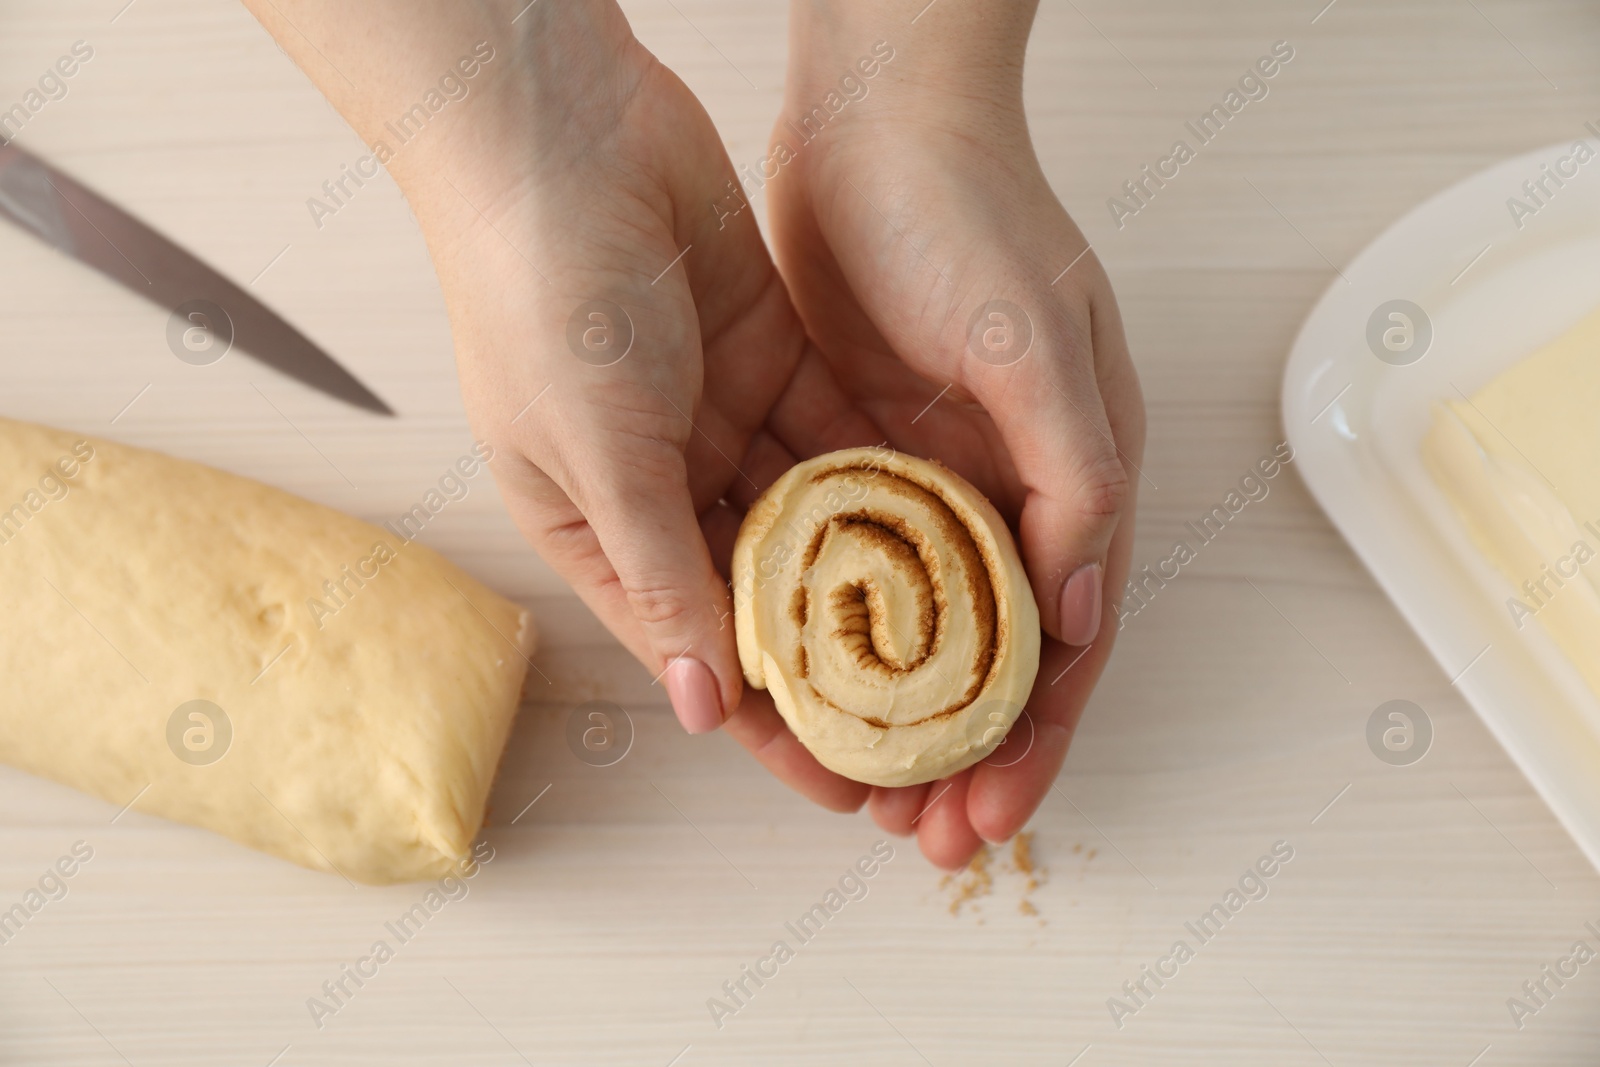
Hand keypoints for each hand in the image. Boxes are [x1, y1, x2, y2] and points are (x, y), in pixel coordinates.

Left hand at [757, 3, 1146, 866]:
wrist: (875, 118)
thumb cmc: (970, 216)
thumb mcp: (1035, 343)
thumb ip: (1073, 478)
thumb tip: (1084, 614)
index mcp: (1073, 474)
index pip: (1064, 638)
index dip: (1032, 736)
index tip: (987, 813)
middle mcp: (1006, 487)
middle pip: (988, 653)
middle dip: (959, 749)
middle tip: (916, 831)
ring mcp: (927, 473)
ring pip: (913, 627)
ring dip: (890, 710)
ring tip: (852, 784)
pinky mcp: (853, 445)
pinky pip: (848, 566)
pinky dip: (832, 633)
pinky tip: (798, 684)